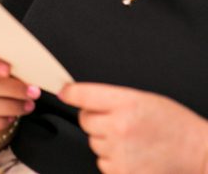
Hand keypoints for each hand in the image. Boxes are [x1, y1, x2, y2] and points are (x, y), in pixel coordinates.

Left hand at [60, 83, 207, 173]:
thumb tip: (77, 95)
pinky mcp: (121, 171)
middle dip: (97, 120)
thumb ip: (111, 98)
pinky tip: (133, 155)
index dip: (70, 93)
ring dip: (105, 141)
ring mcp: (119, 151)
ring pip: (93, 142)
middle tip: (120, 123)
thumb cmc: (174, 124)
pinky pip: (102, 162)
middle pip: (84, 120)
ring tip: (132, 140)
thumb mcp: (144, 99)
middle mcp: (119, 126)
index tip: (65, 92)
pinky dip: (113, 160)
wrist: (198, 152)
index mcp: (126, 103)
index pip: (82, 94)